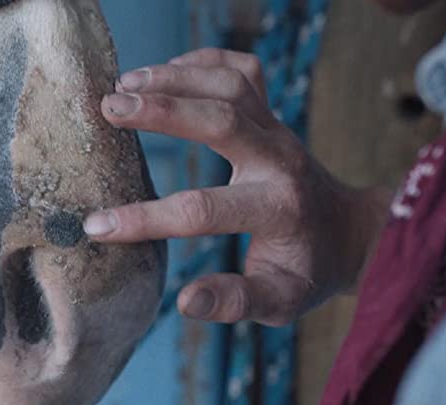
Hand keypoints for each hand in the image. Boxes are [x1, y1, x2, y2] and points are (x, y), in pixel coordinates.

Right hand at [86, 48, 391, 325]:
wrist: (348, 232)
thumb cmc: (306, 270)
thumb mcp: (279, 301)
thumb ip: (235, 302)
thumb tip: (185, 302)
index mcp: (278, 209)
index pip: (203, 210)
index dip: (145, 219)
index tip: (97, 225)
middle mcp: (280, 160)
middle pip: (220, 120)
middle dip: (161, 111)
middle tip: (108, 109)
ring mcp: (278, 129)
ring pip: (230, 84)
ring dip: (175, 77)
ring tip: (123, 84)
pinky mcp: (273, 113)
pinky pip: (241, 70)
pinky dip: (201, 61)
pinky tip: (164, 71)